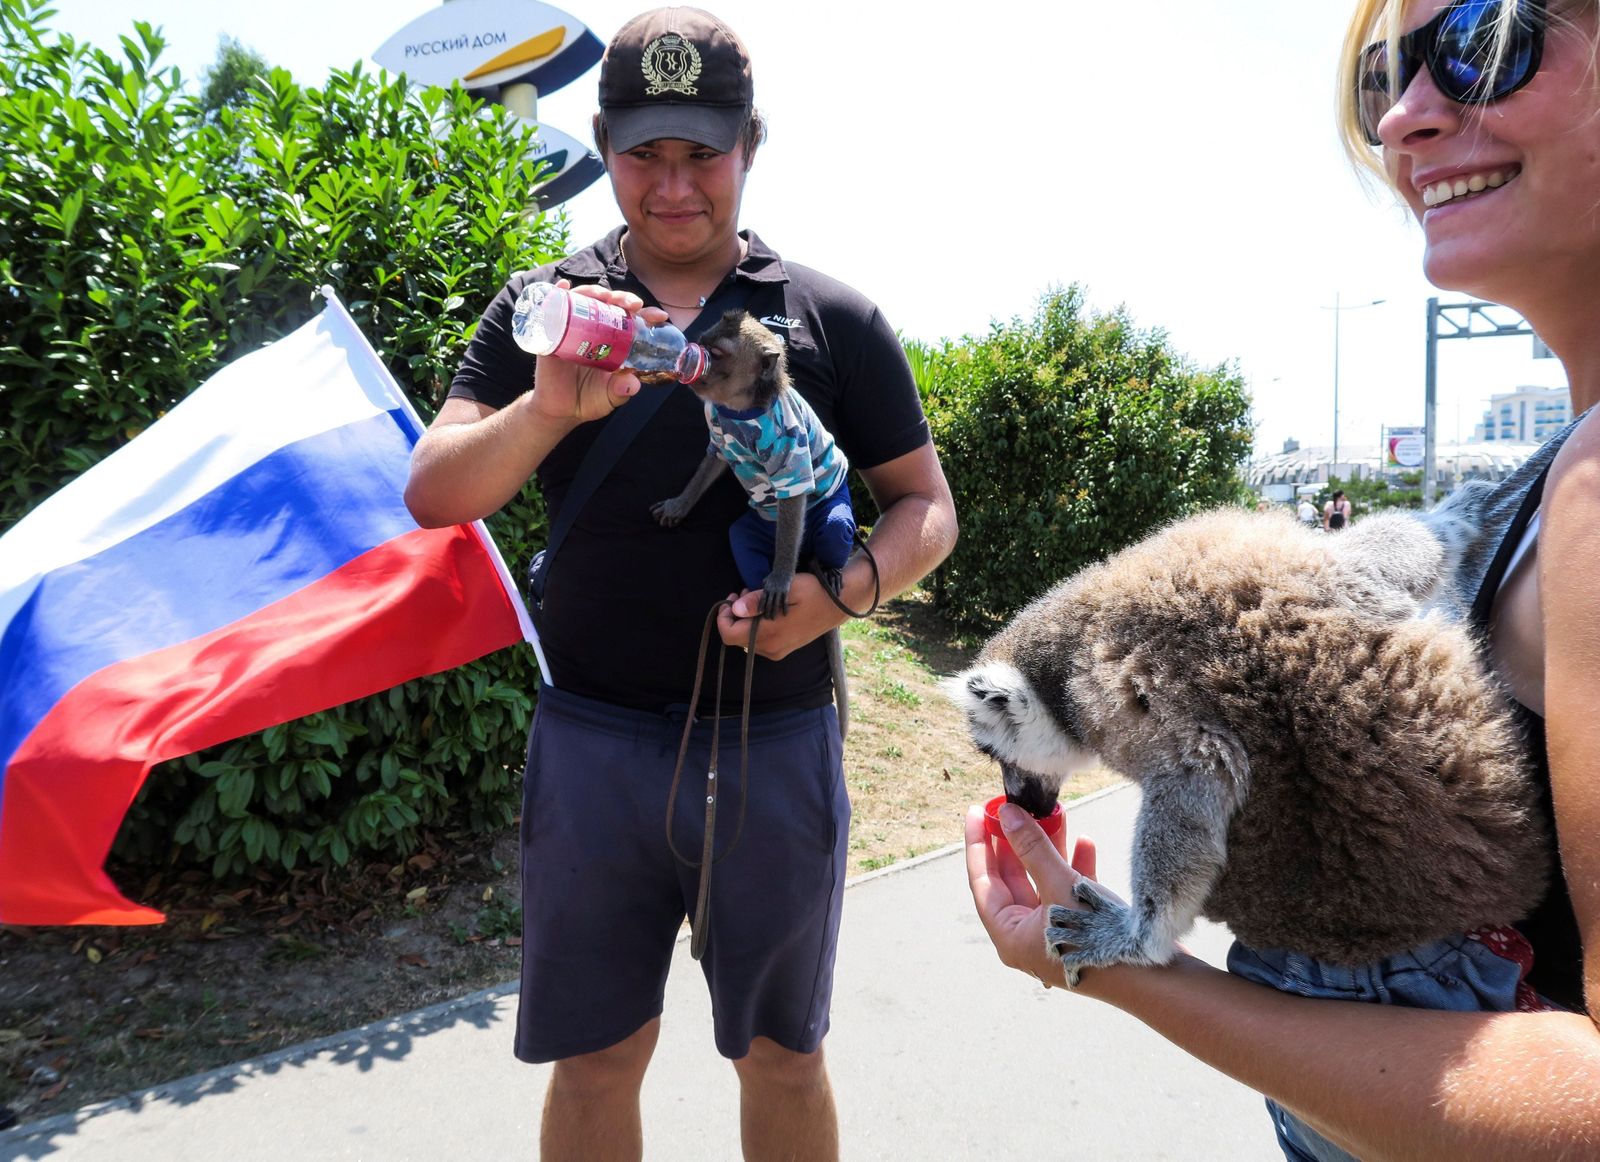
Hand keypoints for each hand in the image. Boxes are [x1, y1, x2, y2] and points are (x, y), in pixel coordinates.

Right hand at [528, 282, 670, 424]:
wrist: (559, 410)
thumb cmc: (588, 399)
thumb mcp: (610, 397)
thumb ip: (622, 391)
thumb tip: (633, 385)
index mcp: (614, 341)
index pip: (632, 319)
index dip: (646, 313)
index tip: (660, 316)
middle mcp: (595, 330)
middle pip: (609, 304)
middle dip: (622, 298)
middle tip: (633, 305)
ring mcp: (573, 329)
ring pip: (583, 300)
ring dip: (594, 292)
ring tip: (604, 296)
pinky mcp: (553, 333)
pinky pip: (552, 308)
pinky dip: (557, 294)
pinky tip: (563, 288)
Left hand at [716, 573, 844, 658]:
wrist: (840, 605)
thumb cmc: (815, 592)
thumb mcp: (787, 588)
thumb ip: (759, 600)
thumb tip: (735, 609)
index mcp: (770, 634)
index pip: (729, 634)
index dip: (723, 617)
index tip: (732, 598)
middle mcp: (771, 648)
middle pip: (736, 638)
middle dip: (734, 615)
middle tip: (744, 593)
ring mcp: (778, 651)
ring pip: (747, 640)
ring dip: (745, 620)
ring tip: (756, 597)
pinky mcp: (783, 649)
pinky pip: (759, 641)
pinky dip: (755, 626)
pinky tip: (765, 610)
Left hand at [964, 801, 1103, 987]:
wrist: (1152, 976)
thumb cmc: (1098, 938)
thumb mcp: (1059, 887)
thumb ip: (1032, 849)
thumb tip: (1006, 814)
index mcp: (1009, 936)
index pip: (983, 881)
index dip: (978, 843)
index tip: (976, 810)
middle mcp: (1027, 937)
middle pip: (1013, 879)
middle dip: (1018, 842)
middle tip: (1014, 808)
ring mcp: (1054, 934)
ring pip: (1042, 882)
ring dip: (1049, 850)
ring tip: (1054, 815)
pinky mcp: (1080, 929)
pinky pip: (1068, 892)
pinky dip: (1074, 868)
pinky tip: (1087, 843)